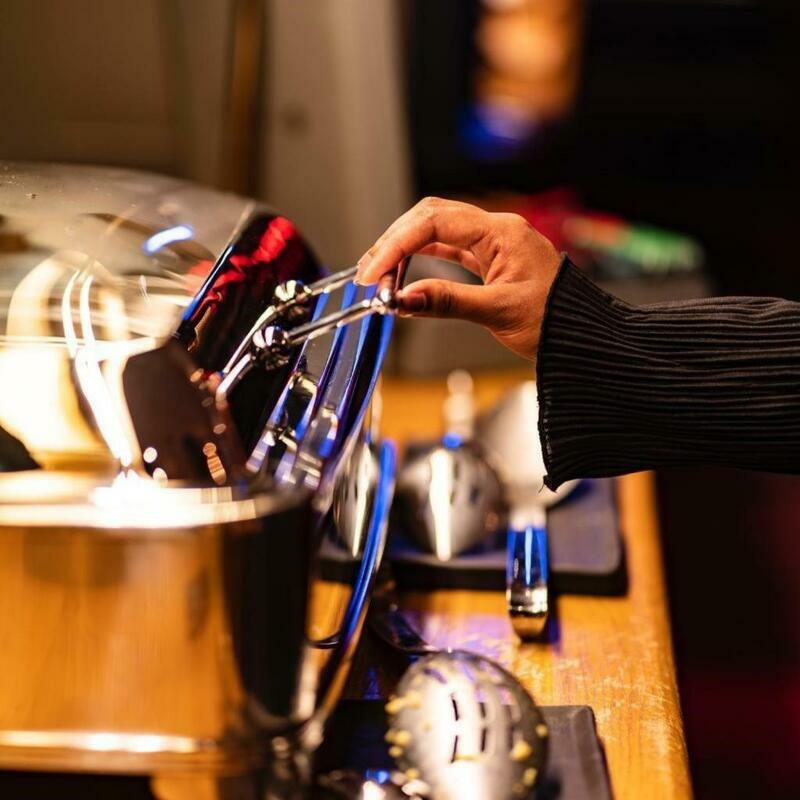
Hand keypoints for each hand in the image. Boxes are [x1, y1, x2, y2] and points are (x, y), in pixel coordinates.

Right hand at [355, 197, 561, 362]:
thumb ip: (446, 302)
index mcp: (502, 233)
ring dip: (406, 248)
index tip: (375, 271)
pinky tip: (406, 272)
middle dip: (395, 241)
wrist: (587, 337)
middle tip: (370, 272)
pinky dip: (424, 258)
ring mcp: (495, 243)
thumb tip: (403, 298)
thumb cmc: (557, 321)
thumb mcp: (497, 312)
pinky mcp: (492, 259)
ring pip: (438, 231)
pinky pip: (450, 248)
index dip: (397, 244)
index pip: (435, 223)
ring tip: (381, 274)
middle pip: (431, 218)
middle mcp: (497, 230)